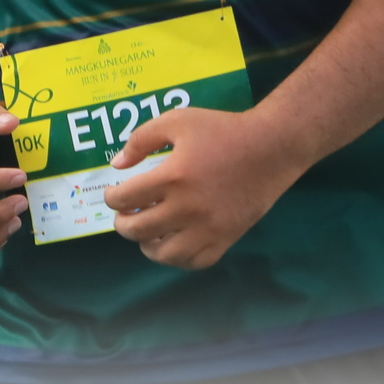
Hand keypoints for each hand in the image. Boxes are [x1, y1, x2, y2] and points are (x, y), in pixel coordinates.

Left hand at [103, 101, 308, 270]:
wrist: (271, 147)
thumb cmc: (223, 130)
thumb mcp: (178, 121)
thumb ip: (141, 140)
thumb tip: (118, 166)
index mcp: (172, 177)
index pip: (124, 199)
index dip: (111, 197)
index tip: (115, 193)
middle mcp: (187, 208)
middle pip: (137, 230)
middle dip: (123, 223)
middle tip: (126, 213)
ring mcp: (208, 228)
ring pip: (164, 255)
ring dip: (147, 245)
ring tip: (147, 232)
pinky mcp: (225, 239)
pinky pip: (194, 262)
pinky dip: (178, 257)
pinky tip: (173, 242)